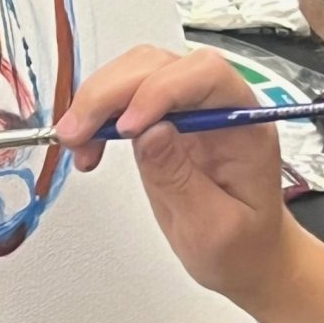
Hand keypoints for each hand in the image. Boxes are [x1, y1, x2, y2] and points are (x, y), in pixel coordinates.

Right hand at [55, 46, 296, 310]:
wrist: (247, 256)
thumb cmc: (243, 245)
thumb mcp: (214, 228)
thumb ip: (181, 180)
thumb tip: (149, 133)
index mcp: (246, 124)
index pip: (205, 75)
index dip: (161, 91)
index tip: (128, 128)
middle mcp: (217, 105)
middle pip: (160, 65)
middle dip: (111, 92)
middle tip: (77, 132)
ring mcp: (189, 108)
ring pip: (136, 72)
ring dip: (98, 100)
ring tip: (76, 140)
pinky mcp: (164, 119)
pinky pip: (125, 97)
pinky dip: (98, 114)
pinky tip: (87, 142)